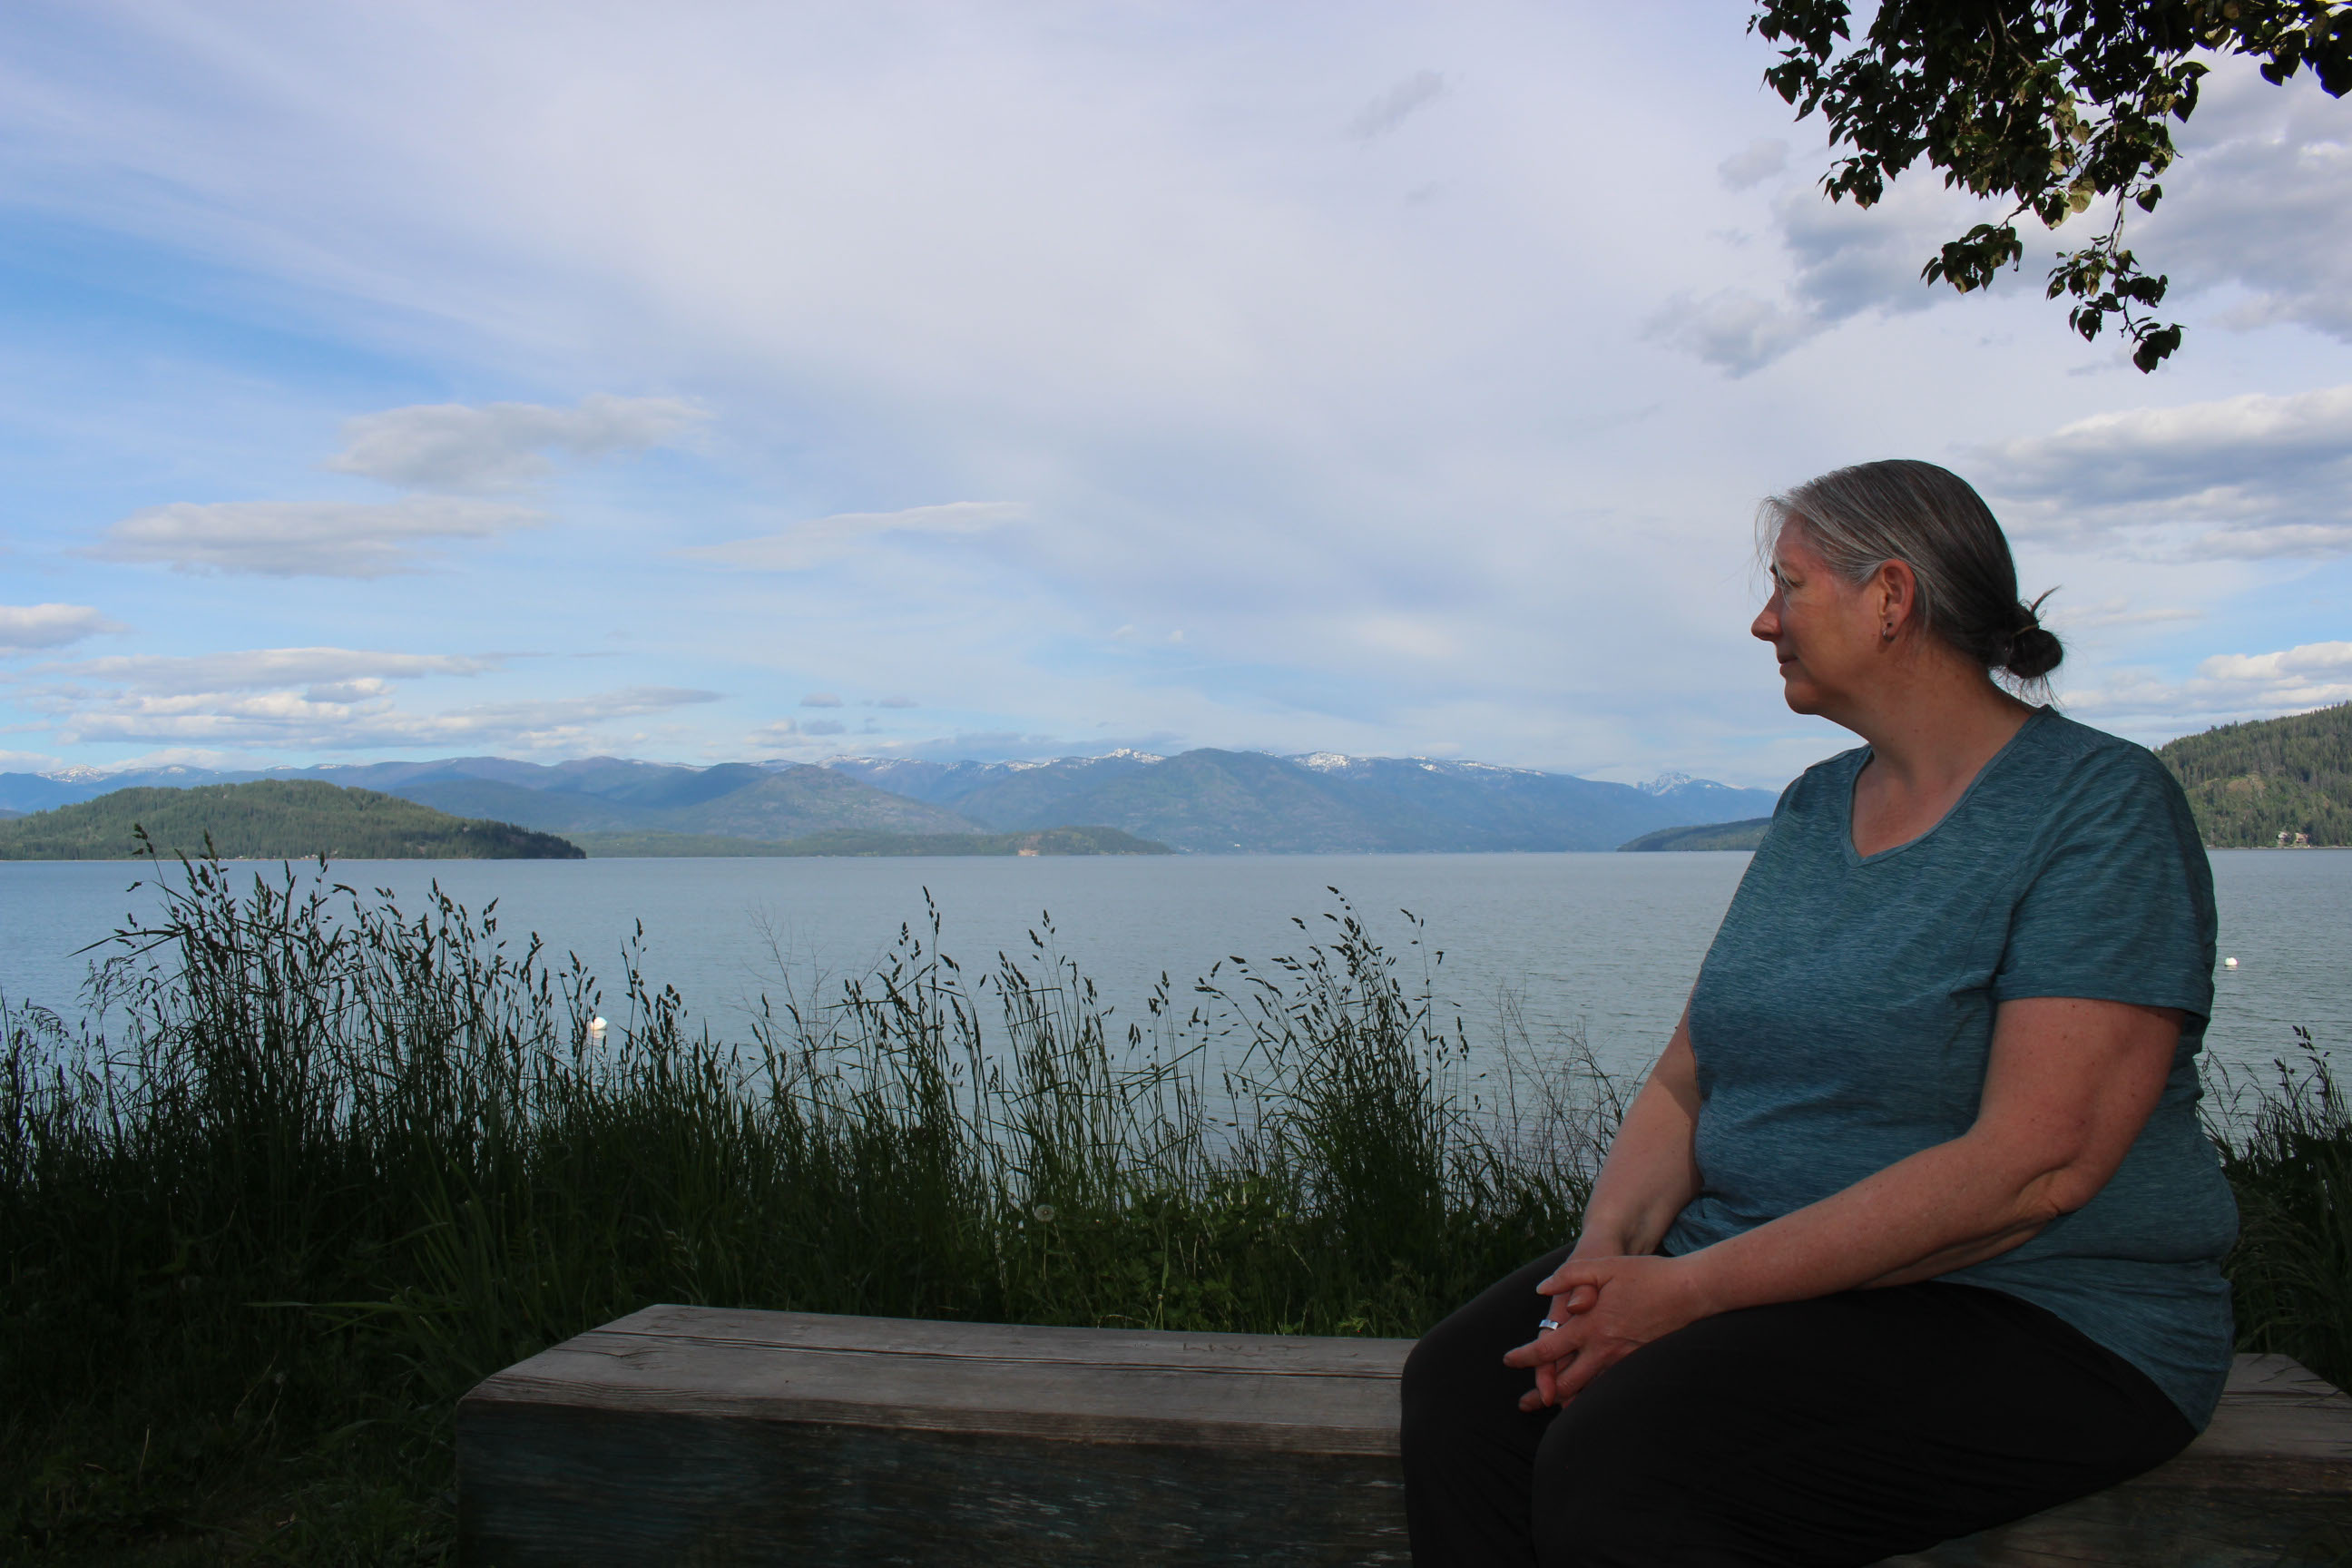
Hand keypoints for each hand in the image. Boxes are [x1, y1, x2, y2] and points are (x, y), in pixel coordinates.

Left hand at [1502, 1254, 1713, 1410]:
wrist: (1690, 1292)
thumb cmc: (1646, 1275)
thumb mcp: (1604, 1266)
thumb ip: (1569, 1275)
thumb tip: (1541, 1289)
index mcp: (1589, 1325)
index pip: (1547, 1349)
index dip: (1524, 1357)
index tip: (1509, 1360)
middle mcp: (1604, 1349)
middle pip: (1565, 1383)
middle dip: (1543, 1394)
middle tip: (1526, 1401)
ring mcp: (1623, 1360)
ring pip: (1589, 1391)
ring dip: (1568, 1400)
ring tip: (1552, 1407)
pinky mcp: (1639, 1364)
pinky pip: (1610, 1387)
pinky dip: (1594, 1396)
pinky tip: (1587, 1399)